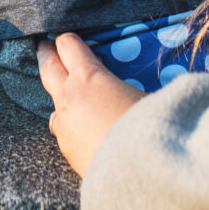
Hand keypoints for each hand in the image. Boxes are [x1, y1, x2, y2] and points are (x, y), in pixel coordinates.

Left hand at [37, 32, 144, 175]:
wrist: (136, 172)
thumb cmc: (149, 127)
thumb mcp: (149, 96)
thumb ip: (141, 84)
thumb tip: (163, 78)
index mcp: (88, 77)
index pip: (68, 46)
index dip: (67, 39)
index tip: (66, 37)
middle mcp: (69, 97)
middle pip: (48, 67)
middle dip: (47, 55)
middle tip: (45, 47)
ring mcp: (63, 125)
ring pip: (52, 103)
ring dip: (58, 95)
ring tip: (67, 94)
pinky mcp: (66, 149)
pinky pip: (62, 130)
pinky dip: (68, 124)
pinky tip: (81, 129)